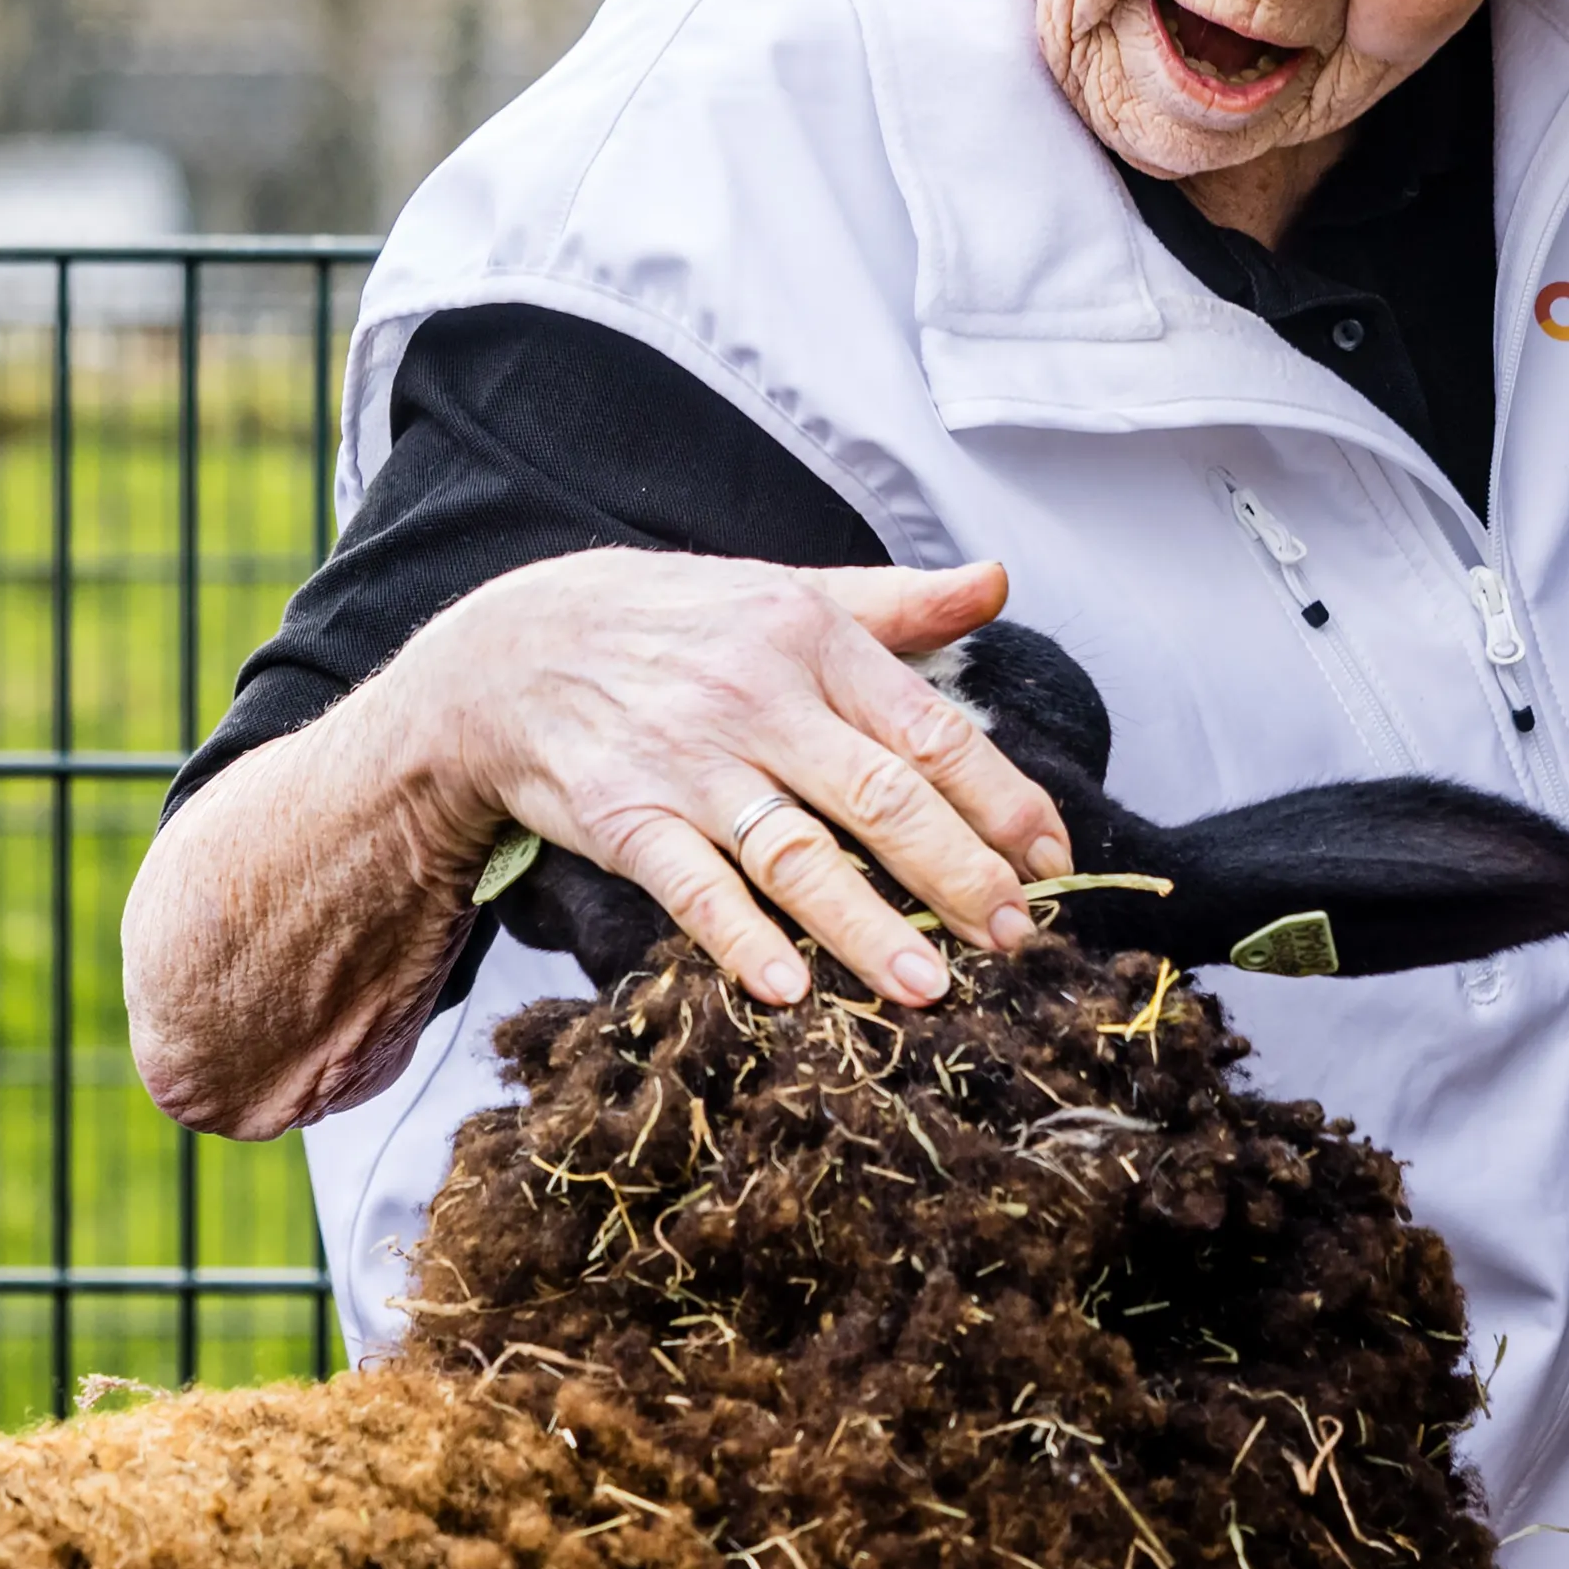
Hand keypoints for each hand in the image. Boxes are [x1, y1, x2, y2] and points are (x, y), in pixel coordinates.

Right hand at [405, 554, 1074, 1008]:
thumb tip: (997, 581)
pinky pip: (692, 886)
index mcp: (815, 642)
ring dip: (866, 926)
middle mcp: (759, 700)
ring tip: (929, 985)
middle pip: (880, 799)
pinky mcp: (626, 818)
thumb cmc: (676, 624)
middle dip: (959, 874)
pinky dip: (739, 938)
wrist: (513, 647)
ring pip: (796, 854)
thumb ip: (899, 604)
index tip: (1055, 861)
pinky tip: (788, 987)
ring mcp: (690, 763)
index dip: (1002, 801)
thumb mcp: (789, 592)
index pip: (932, 731)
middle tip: (1016, 936)